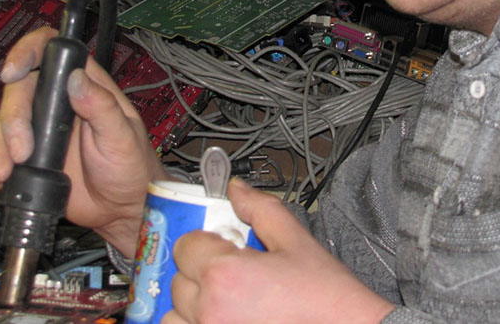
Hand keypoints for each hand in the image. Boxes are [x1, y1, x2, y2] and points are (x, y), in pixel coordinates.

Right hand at [0, 26, 165, 255]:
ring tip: (7, 169)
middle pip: (20, 89)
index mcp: (86, 86)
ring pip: (5, 120)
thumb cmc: (132, 167)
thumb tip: (77, 79)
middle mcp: (60, 102)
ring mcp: (42, 128)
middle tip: (22, 149)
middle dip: (13, 117)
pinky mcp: (29, 154)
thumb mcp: (123, 136)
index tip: (12, 72)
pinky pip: (0, 150)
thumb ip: (102, 107)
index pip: (53, 52)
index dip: (28, 52)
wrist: (121, 208)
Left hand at [164, 178, 394, 323]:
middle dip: (201, 272)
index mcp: (224, 274)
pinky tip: (226, 316)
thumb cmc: (324, 299)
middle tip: (234, 274)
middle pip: (178, 279)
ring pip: (174, 314)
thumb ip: (260, 209)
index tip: (226, 247)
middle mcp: (209, 310)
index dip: (207, 241)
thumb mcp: (295, 241)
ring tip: (225, 301)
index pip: (186, 245)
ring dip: (192, 305)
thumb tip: (237, 190)